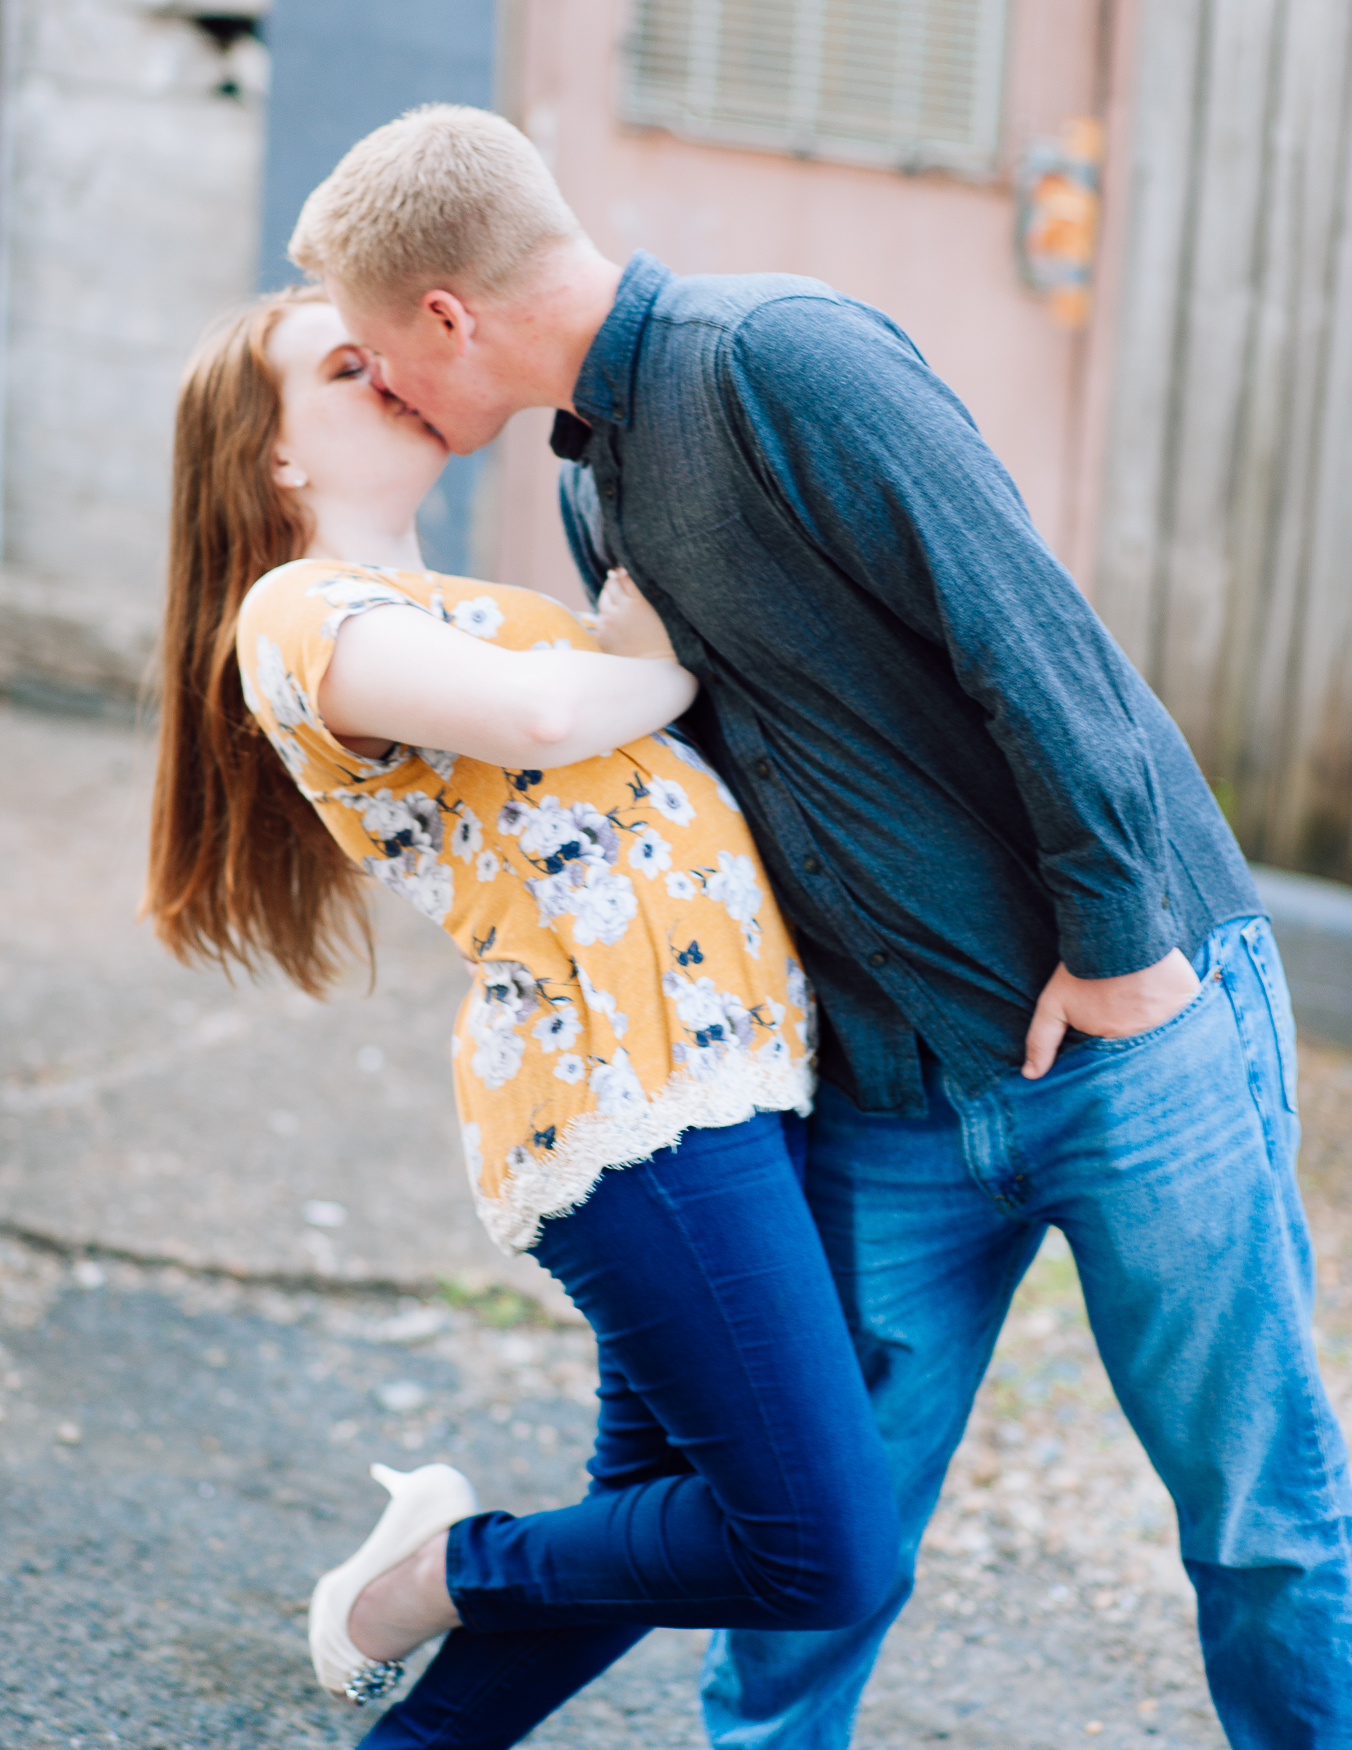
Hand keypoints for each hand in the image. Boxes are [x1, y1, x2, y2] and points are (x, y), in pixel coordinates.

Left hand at [594, 568, 675, 660]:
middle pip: (609, 588)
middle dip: (614, 587)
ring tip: (621, 613)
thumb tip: (621, 572)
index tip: (624, 576)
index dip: (622, 575)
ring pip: (602, 603)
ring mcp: (607, 624)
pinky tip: (616, 627)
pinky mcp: (600, 638)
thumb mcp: (656, 610)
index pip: (622, 578)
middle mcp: (618, 611)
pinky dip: (605, 621)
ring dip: (609, 604)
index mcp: (636, 602)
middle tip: (622, 593)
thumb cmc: (662, 640)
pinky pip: (598, 622)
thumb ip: (640, 590)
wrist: (653, 669)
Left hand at [1022, 948, 1200, 1078]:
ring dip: (1165, 1027)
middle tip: (1134, 1021)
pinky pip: (1194, 1013)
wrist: (1114, 930)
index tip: (1114, 1040)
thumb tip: (1031, 1075)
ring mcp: (1174, 1017)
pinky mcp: (1191, 997)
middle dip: (1142, 1043)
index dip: (1116, 1054)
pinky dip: (1188, 1012)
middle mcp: (1149, 1037)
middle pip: (1148, 1049)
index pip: (1119, 1061)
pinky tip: (1178, 1002)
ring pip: (1172, 1032)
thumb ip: (1042, 1041)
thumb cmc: (1081, 970)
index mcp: (1117, 1044)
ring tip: (1153, 1011)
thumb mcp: (1053, 1005)